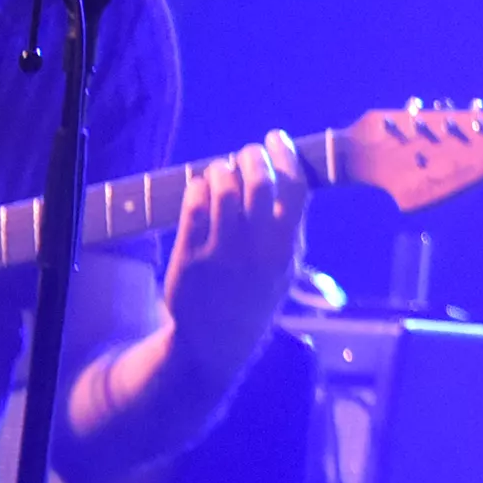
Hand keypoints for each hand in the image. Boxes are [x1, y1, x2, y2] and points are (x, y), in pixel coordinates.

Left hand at [155, 131, 309, 392]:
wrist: (216, 343)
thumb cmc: (256, 296)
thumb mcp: (286, 267)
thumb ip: (290, 225)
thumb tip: (288, 172)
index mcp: (287, 249)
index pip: (294, 187)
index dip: (285, 155)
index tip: (276, 138)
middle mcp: (257, 250)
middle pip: (258, 181)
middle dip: (252, 156)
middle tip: (247, 153)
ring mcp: (221, 254)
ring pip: (223, 189)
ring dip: (221, 169)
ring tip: (220, 170)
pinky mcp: (188, 259)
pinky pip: (192, 207)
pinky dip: (197, 188)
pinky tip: (199, 188)